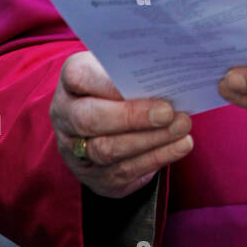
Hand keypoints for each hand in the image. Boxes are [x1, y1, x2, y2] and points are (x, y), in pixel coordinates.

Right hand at [50, 50, 193, 197]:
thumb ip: (131, 70)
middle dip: (132, 116)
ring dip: (150, 140)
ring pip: (108, 150)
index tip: (141, 79)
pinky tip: (180, 145)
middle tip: (167, 111)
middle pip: (89, 120)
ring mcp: (75, 152)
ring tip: (182, 126)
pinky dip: (156, 157)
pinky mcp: (95, 177)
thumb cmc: (116, 86)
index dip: (107, 82)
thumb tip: (164, 71)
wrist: (102, 120)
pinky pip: (124, 172)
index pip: (79, 77)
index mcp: (70, 83)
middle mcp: (64, 118)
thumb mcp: (115, 69)